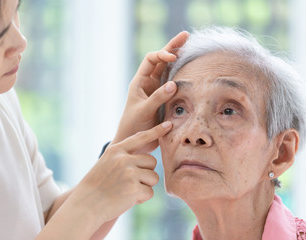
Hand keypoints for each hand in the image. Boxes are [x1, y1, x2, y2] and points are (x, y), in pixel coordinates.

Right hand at [70, 121, 172, 223]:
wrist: (85, 205)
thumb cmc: (96, 186)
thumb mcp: (106, 164)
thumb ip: (123, 158)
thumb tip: (147, 160)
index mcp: (116, 151)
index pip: (140, 137)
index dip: (156, 131)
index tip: (168, 124)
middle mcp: (124, 159)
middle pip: (152, 161)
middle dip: (146, 172)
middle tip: (132, 182)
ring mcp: (129, 173)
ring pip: (153, 177)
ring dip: (145, 186)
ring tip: (127, 191)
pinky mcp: (134, 189)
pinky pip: (150, 192)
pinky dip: (141, 198)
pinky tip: (127, 199)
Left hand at [112, 31, 187, 152]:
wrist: (135, 141)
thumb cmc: (133, 126)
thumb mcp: (143, 111)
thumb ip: (157, 98)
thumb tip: (173, 84)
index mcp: (140, 82)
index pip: (150, 60)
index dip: (161, 54)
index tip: (173, 57)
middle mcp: (149, 83)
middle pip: (161, 60)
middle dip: (172, 47)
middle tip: (186, 35)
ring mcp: (158, 90)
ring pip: (169, 70)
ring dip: (179, 58)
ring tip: (190, 46)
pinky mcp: (166, 98)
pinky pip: (175, 83)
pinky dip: (182, 74)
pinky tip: (191, 68)